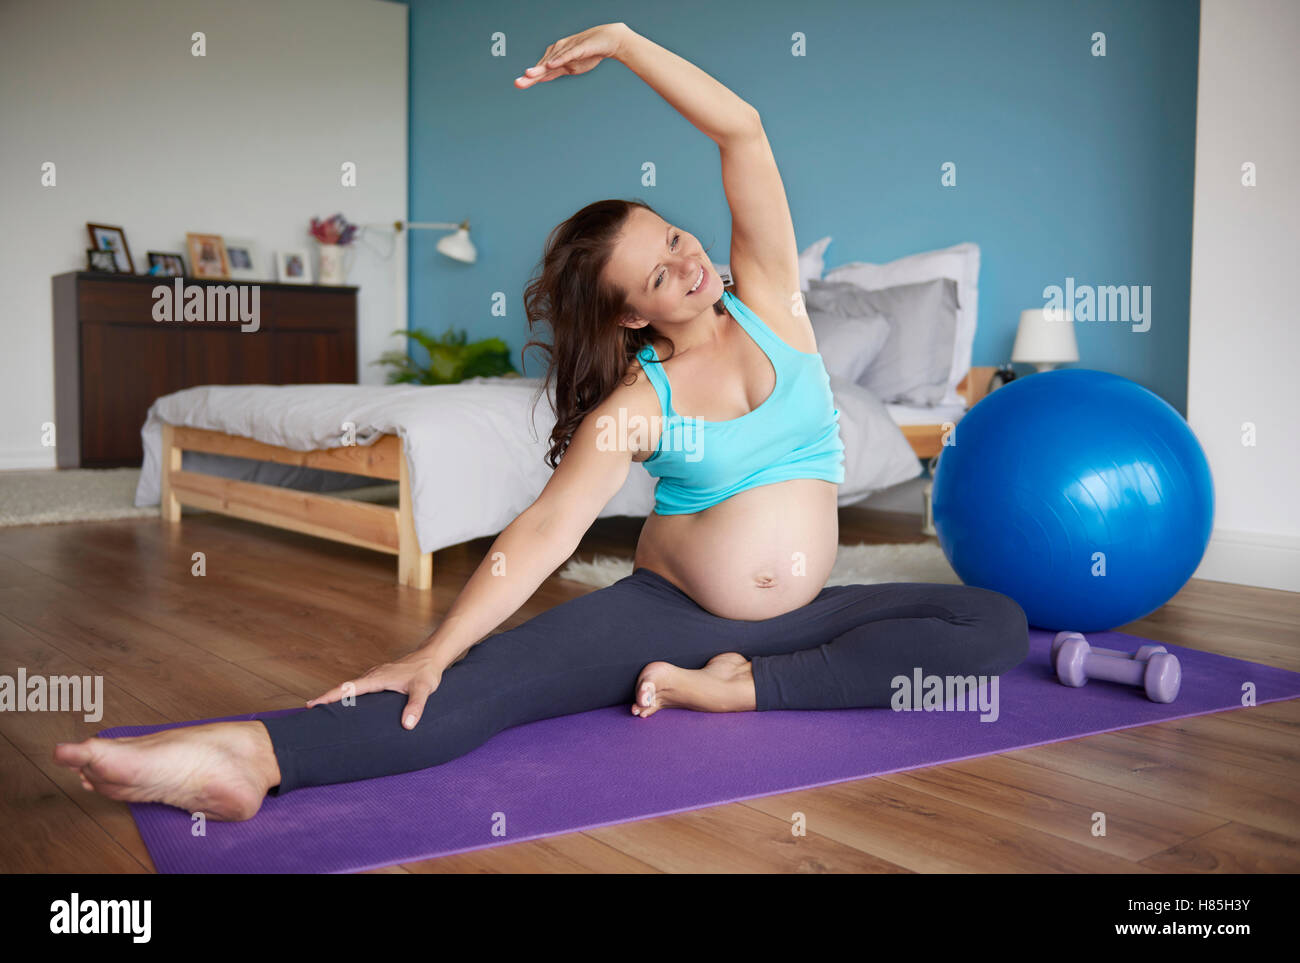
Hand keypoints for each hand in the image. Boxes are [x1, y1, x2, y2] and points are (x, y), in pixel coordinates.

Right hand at [307, 647, 445, 729]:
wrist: (433, 656)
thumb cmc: (427, 672)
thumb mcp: (424, 690)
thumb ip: (416, 707)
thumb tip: (407, 725)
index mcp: (377, 678)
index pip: (347, 688)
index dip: (329, 697)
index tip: (311, 704)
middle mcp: (373, 675)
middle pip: (344, 687)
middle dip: (326, 698)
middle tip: (308, 710)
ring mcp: (376, 675)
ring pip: (352, 686)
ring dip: (337, 696)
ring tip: (323, 710)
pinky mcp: (381, 677)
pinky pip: (360, 686)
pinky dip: (349, 693)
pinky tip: (349, 703)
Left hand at [514, 22, 631, 87]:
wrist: (606, 40)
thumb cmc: (587, 53)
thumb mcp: (570, 67)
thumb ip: (555, 72)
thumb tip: (540, 78)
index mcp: (555, 58)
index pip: (541, 71)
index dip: (529, 78)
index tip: (518, 84)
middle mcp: (558, 52)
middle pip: (543, 66)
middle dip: (531, 75)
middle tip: (518, 83)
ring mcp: (568, 49)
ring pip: (552, 60)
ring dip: (540, 68)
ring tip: (528, 75)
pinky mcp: (579, 48)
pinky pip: (567, 55)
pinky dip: (558, 60)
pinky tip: (550, 65)